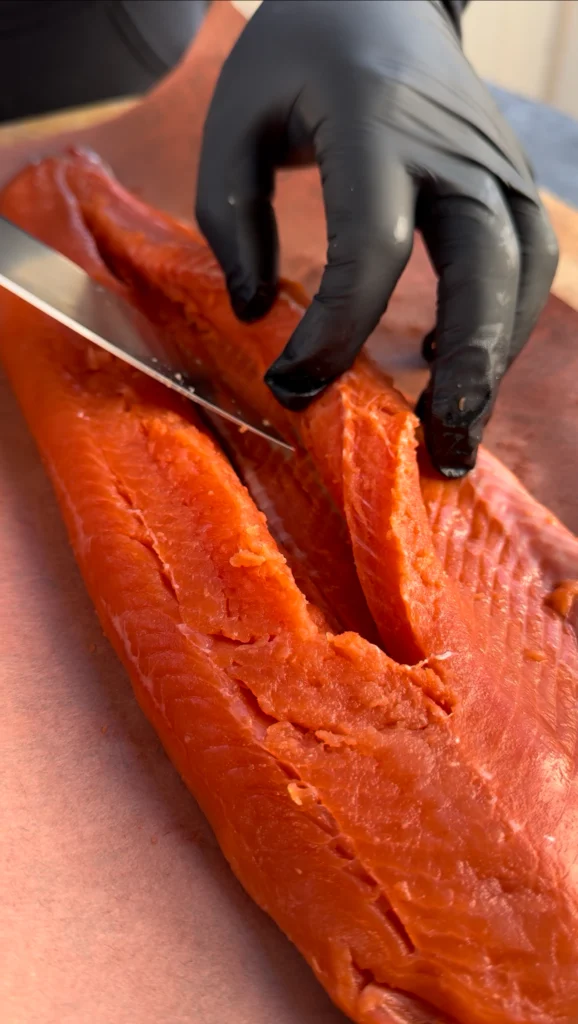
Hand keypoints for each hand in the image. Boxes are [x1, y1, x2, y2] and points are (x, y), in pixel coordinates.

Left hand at [196, 0, 557, 476]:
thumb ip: (229, 212)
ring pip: (521, 273)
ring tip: (455, 431)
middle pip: (484, 265)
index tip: (293, 384)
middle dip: (469, 367)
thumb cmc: (299, 54)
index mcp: (377, 123)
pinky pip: (520, 263)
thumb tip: (253, 312)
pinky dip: (498, 323)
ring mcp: (494, 162)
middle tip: (439, 450)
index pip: (373, 245)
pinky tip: (452, 364)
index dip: (336, 330)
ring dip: (496, 358)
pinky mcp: (506, 179)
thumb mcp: (236, 115)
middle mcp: (454, 147)